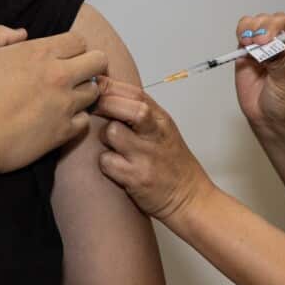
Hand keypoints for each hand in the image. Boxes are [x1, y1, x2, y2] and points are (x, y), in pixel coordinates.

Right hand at [0, 26, 106, 173]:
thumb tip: (22, 33)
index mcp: (40, 53)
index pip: (80, 40)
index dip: (72, 46)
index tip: (61, 54)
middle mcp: (59, 76)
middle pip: (99, 61)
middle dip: (91, 63)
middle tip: (74, 72)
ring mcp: (64, 106)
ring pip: (95, 92)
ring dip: (83, 91)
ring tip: (65, 96)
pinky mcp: (62, 133)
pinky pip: (85, 121)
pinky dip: (77, 119)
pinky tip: (60, 118)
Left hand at [94, 77, 214, 220]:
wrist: (190, 198)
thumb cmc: (173, 164)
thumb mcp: (163, 130)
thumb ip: (140, 112)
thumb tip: (106, 92)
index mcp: (161, 119)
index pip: (134, 92)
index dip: (110, 86)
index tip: (95, 87)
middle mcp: (155, 134)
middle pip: (126, 107)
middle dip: (104, 104)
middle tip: (93, 110)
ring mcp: (146, 156)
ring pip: (112, 132)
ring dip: (103, 137)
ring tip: (110, 145)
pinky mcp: (136, 177)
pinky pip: (106, 161)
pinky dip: (105, 163)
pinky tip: (114, 167)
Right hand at [234, 0, 284, 134]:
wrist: (271, 120)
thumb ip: (280, 60)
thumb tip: (268, 44)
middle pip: (280, 17)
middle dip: (270, 29)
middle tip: (265, 49)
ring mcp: (271, 42)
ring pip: (260, 21)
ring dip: (254, 32)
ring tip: (256, 52)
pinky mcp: (251, 47)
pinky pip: (244, 28)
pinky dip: (242, 34)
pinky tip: (246, 49)